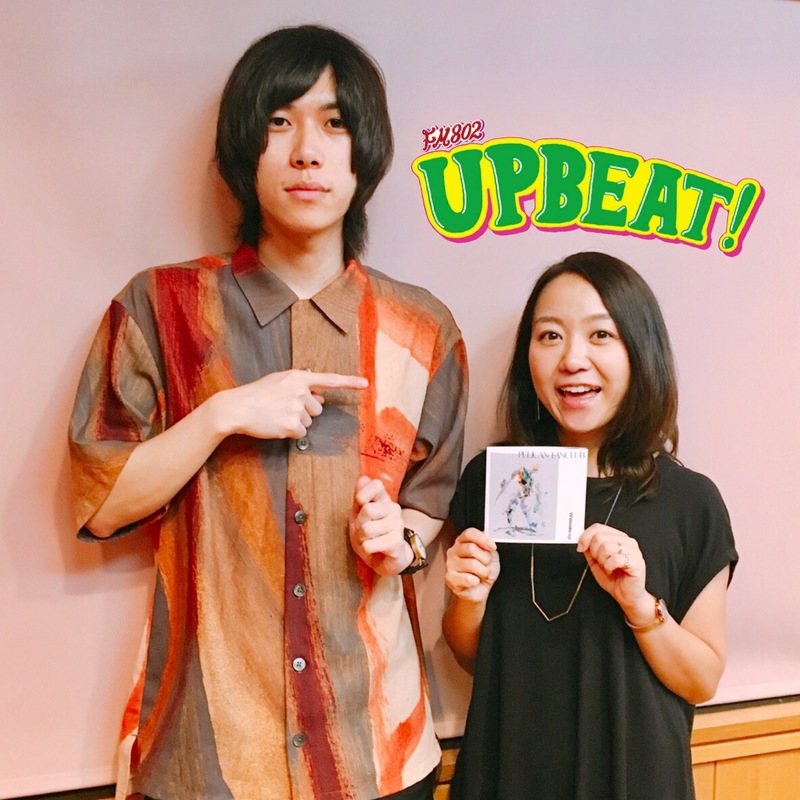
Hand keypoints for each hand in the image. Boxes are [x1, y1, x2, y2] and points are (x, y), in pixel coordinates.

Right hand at [216, 369, 366, 439]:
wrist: (237, 407)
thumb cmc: (256, 395)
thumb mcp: (279, 382)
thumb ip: (301, 388)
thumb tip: (320, 398)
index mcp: (298, 377)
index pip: (329, 379)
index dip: (349, 382)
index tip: (365, 384)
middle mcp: (300, 391)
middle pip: (317, 409)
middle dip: (304, 412)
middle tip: (283, 408)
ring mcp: (296, 408)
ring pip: (309, 422)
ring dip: (296, 422)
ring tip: (276, 415)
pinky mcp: (292, 424)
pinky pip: (301, 433)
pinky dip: (290, 432)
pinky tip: (276, 425)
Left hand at [351, 477, 408, 575]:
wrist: (384, 559)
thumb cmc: (369, 535)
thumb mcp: (358, 515)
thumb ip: (360, 497)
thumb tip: (363, 478)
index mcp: (384, 499)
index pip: (375, 485)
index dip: (362, 496)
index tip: (360, 508)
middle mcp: (394, 508)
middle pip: (368, 509)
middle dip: (358, 525)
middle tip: (363, 532)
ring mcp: (398, 524)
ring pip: (367, 529)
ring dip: (362, 540)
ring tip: (369, 542)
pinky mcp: (397, 542)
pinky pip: (370, 545)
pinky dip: (366, 550)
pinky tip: (375, 550)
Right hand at [445, 528, 499, 603]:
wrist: (480, 589)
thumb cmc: (483, 571)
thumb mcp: (491, 555)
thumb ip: (488, 543)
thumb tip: (486, 532)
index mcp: (463, 542)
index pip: (469, 533)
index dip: (482, 539)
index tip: (492, 547)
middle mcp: (454, 551)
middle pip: (471, 548)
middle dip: (485, 559)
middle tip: (487, 564)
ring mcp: (450, 564)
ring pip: (471, 564)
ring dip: (483, 572)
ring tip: (482, 574)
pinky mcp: (450, 578)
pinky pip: (468, 578)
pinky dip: (476, 581)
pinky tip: (474, 581)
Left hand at [577, 523, 646, 610]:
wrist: (627, 596)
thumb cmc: (614, 579)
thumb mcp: (595, 561)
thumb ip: (589, 549)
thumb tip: (581, 540)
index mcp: (618, 537)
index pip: (598, 527)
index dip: (585, 537)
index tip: (581, 547)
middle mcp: (627, 541)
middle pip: (600, 536)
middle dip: (594, 552)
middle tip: (600, 562)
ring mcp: (634, 551)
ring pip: (607, 546)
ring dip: (602, 561)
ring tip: (607, 567)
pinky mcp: (637, 562)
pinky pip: (615, 559)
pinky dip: (609, 567)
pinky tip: (612, 570)